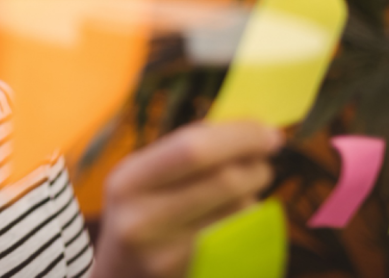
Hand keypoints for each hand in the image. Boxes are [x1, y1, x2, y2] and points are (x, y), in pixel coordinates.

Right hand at [90, 121, 282, 277]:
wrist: (120, 277)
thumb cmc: (139, 213)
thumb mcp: (142, 178)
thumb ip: (183, 150)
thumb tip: (247, 125)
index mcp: (128, 180)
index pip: (193, 149)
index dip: (239, 137)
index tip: (268, 131)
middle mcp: (142, 219)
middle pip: (224, 181)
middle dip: (256, 164)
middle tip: (264, 158)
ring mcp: (168, 254)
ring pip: (238, 212)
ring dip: (252, 195)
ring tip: (240, 190)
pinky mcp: (193, 275)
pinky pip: (240, 240)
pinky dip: (247, 222)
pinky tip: (233, 219)